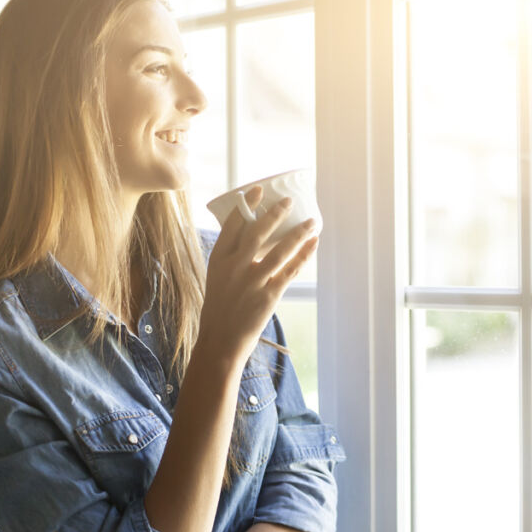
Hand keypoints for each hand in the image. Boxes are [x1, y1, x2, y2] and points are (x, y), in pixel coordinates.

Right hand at [197, 186, 318, 366]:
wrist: (220, 341)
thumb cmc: (220, 308)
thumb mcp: (218, 277)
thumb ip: (233, 258)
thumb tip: (254, 236)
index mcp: (218, 260)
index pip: (232, 225)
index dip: (246, 205)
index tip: (257, 190)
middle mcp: (235, 267)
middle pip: (258, 232)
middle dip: (275, 213)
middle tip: (288, 201)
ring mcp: (253, 281)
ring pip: (280, 249)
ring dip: (299, 232)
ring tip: (312, 220)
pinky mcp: (269, 295)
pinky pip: (291, 270)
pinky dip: (304, 255)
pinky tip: (313, 243)